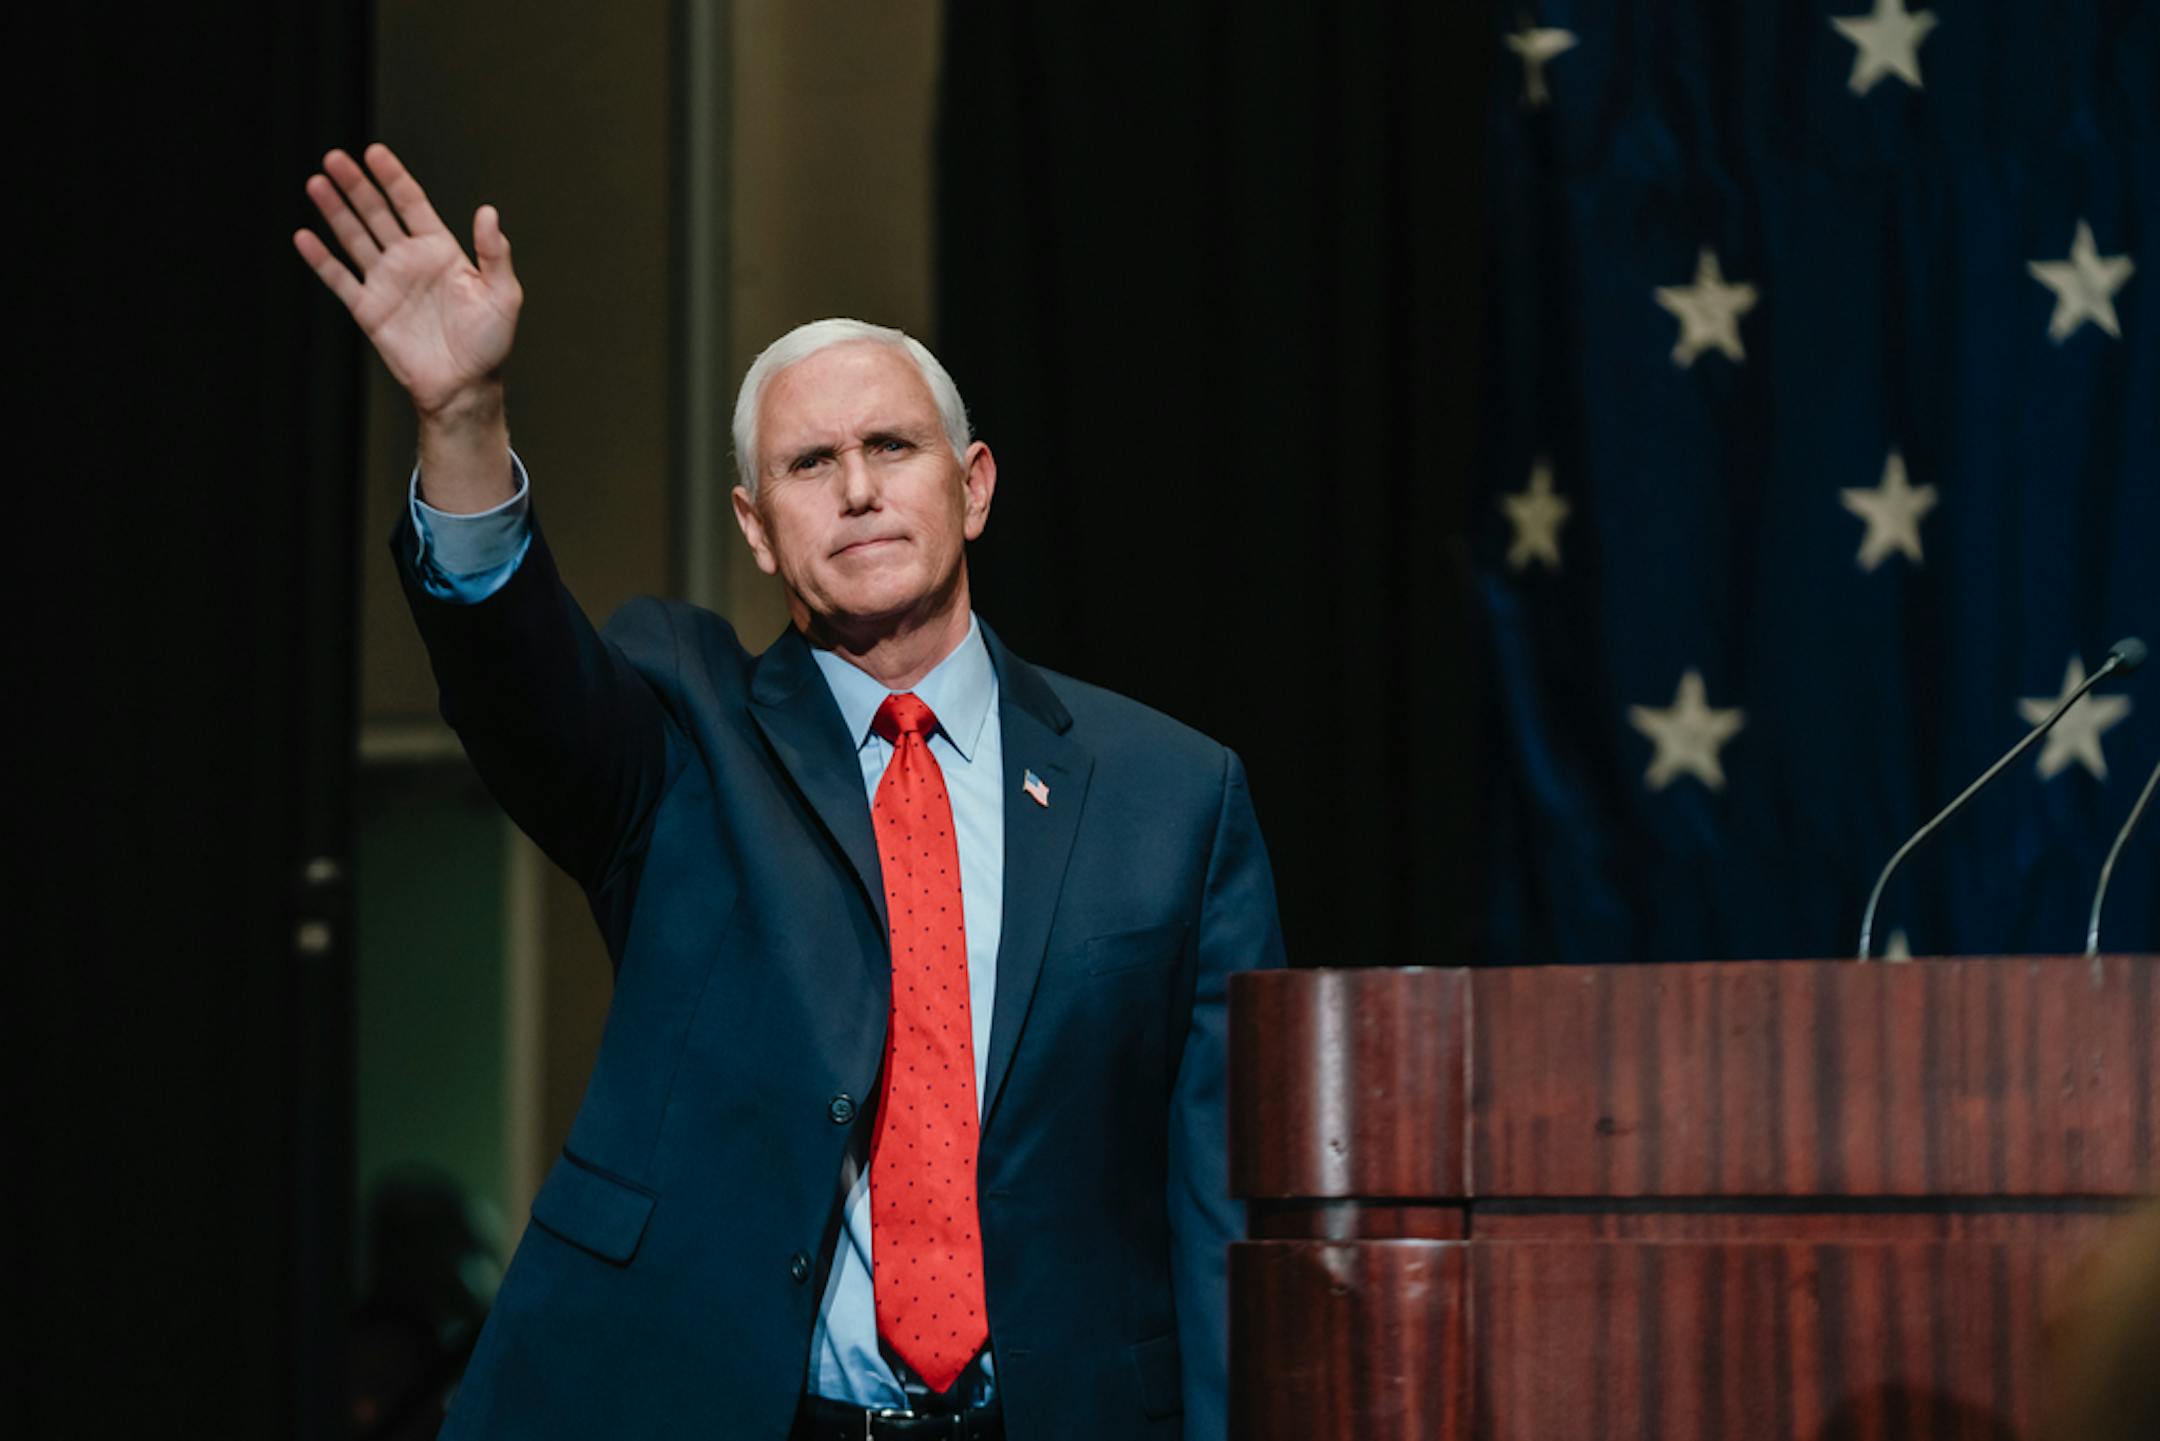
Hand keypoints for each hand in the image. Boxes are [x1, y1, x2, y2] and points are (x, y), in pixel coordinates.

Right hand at [293, 144, 521, 419]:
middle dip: (356, 185)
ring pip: (354, 238)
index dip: (393, 178)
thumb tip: (489, 212)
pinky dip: (321, 259)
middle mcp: (410, 260)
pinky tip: (304, 237)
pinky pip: (339, 279)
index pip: (411, 204)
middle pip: (376, 213)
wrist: (464, 387)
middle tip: (335, 158)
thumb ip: (494, 254)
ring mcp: (386, 283)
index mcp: (441, 251)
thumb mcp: (503, 295)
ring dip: (334, 211)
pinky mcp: (369, 309)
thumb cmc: (490, 344)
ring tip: (316, 183)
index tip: (374, 153)